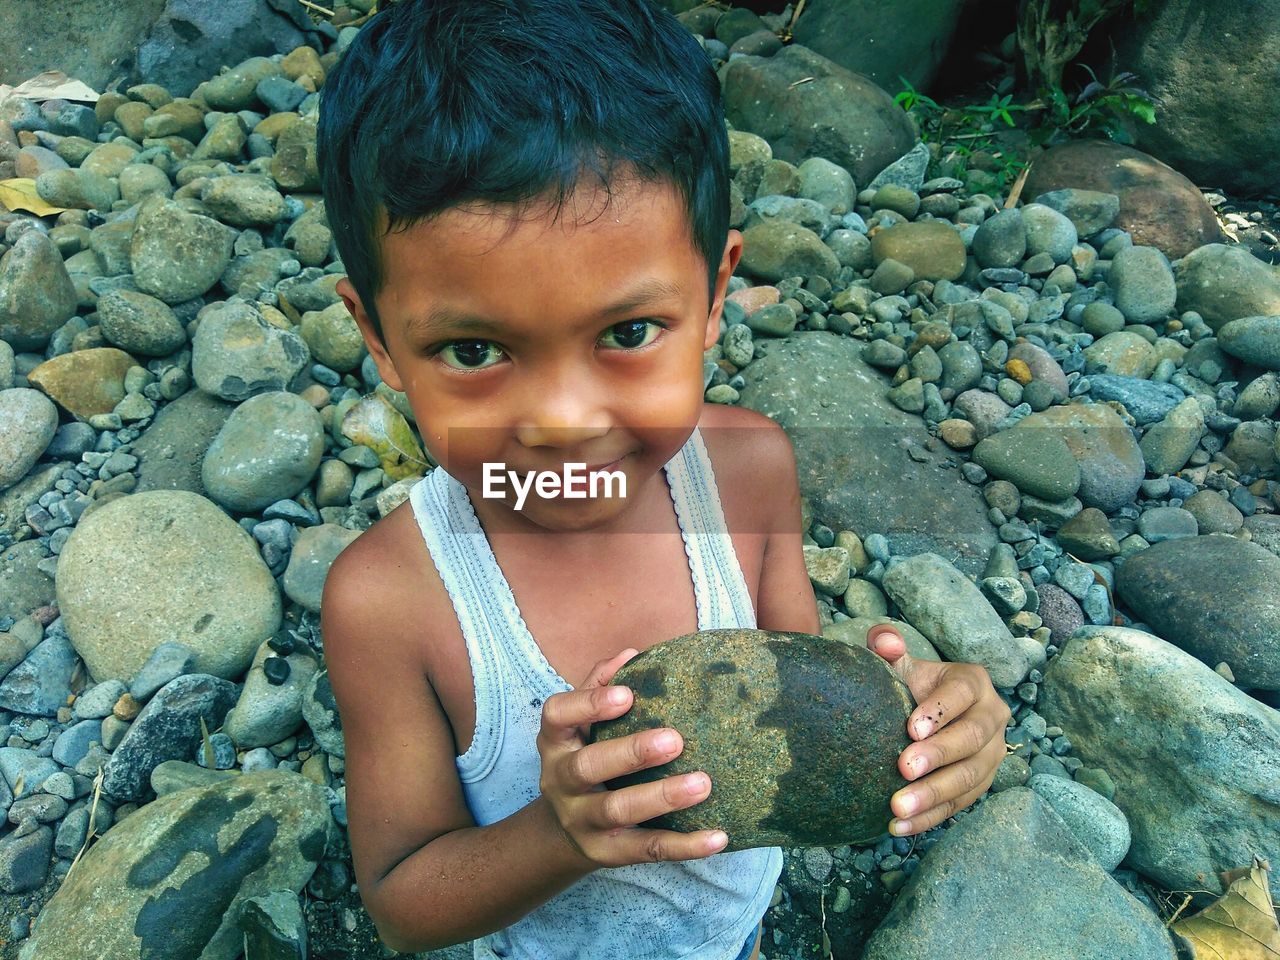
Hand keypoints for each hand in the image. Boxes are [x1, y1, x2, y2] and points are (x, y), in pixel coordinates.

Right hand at [535, 648, 729, 867]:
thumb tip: (632, 653)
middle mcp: (561, 781)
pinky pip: (648, 849)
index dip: (589, 704)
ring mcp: (582, 820)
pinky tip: (718, 836)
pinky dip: (685, 845)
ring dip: (661, 797)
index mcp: (556, 741)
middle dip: (631, 753)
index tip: (627, 694)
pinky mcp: (608, 852)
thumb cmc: (586, 755)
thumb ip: (600, 687)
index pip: (557, 716)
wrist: (565, 829)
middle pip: (588, 767)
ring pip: (618, 811)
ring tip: (702, 783)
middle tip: (675, 740)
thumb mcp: (582, 725)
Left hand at [865, 623, 1011, 836]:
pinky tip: (900, 827)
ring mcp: (991, 755)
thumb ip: (887, 646)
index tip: (911, 728)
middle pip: (971, 739)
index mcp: (973, 682)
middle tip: (903, 768)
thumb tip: (885, 641)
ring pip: (968, 778)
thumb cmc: (911, 686)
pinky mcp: (979, 785)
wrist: (926, 714)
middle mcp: (991, 718)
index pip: (961, 693)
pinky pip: (958, 805)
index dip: (939, 710)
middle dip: (938, 756)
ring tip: (898, 807)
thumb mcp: (901, 664)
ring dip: (933, 795)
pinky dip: (929, 818)